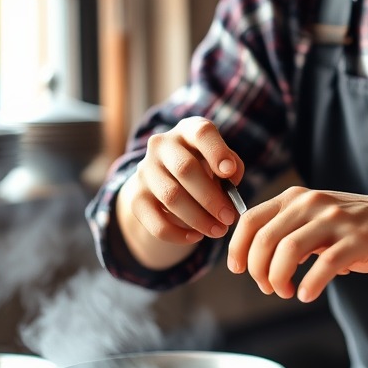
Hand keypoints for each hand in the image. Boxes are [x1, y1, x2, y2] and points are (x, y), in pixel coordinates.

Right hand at [120, 116, 243, 247]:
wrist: (167, 180)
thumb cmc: (205, 168)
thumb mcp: (220, 161)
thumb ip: (231, 166)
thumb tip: (232, 179)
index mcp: (188, 131)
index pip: (201, 133)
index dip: (216, 151)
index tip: (229, 173)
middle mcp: (162, 145)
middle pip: (185, 169)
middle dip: (211, 197)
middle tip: (230, 218)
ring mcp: (145, 170)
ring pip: (171, 196)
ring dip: (198, 218)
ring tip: (219, 231)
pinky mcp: (136, 198)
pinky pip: (156, 221)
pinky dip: (178, 234)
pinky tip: (196, 237)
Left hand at [226, 187, 367, 301]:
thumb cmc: (355, 226)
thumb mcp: (316, 217)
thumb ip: (287, 229)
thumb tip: (252, 257)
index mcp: (297, 198)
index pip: (251, 220)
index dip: (237, 248)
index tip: (239, 270)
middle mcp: (312, 203)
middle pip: (265, 239)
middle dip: (259, 271)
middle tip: (269, 288)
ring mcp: (335, 220)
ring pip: (288, 250)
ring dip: (279, 279)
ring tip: (286, 292)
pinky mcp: (356, 240)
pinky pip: (324, 264)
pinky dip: (310, 285)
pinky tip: (307, 294)